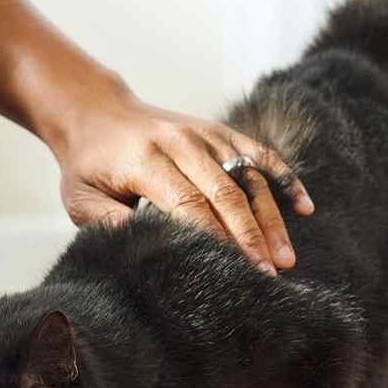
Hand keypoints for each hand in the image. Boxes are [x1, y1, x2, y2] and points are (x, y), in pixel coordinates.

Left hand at [51, 94, 313, 272]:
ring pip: (248, 176)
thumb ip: (110, 224)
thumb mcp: (82, 199)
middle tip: (269, 274)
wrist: (96, 113)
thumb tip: (145, 253)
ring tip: (286, 258)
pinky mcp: (219, 131)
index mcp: (146, 159)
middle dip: (249, 236)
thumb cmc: (88, 166)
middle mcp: (181, 142)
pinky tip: (305, 207)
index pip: (189, 204)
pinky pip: (259, 153)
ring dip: (271, 217)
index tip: (234, 272)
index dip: (215, 238)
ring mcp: (204, 133)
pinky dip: (285, 178)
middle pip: (225, 192)